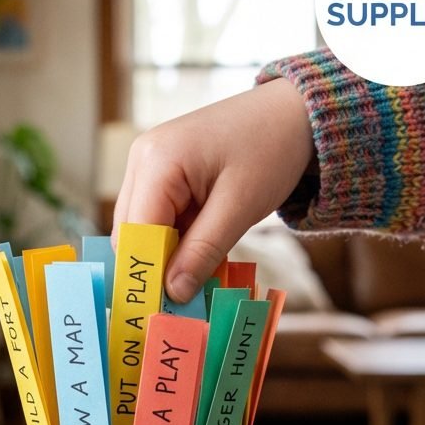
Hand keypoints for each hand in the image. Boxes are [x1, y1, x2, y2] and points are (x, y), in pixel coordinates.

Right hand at [113, 78, 314, 303]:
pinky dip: (177, 241)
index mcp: (157, 161)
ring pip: (143, 229)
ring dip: (167, 255)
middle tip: (184, 300)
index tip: (164, 310)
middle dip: (155, 267)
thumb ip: (203, 251)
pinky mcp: (163, 173)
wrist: (292, 113)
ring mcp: (150, 164)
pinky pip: (159, 218)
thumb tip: (172, 293)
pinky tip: (201, 254)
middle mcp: (142, 159)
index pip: (136, 233)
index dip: (147, 273)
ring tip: (198, 276)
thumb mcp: (240, 207)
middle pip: (131, 233)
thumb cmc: (271, 150)